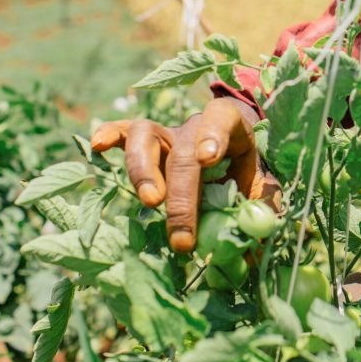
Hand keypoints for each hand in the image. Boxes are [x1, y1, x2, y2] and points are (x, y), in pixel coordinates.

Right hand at [91, 97, 278, 251]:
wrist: (233, 155)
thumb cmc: (246, 172)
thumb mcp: (263, 185)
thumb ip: (262, 208)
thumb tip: (255, 242)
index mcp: (230, 125)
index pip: (221, 118)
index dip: (214, 136)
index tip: (208, 160)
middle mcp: (194, 125)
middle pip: (183, 150)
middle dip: (181, 195)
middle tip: (182, 237)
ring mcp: (166, 132)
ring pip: (145, 135)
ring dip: (143, 170)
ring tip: (149, 202)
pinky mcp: (145, 141)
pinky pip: (123, 132)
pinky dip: (109, 136)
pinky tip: (97, 148)